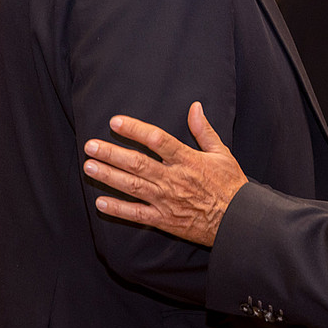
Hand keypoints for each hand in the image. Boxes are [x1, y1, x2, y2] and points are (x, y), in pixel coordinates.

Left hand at [83, 102, 245, 245]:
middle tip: (90, 145)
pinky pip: (137, 214)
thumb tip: (195, 106)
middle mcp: (173, 179)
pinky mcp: (164, 220)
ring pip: (132, 186)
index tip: (115, 122)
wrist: (238, 220)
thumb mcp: (222, 153)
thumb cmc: (231, 185)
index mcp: (187, 159)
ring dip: (108, 176)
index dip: (135, 130)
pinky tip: (101, 202)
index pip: (157, 140)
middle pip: (137, 163)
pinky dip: (118, 209)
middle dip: (111, 153)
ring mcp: (166, 200)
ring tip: (89, 167)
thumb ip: (204, 130)